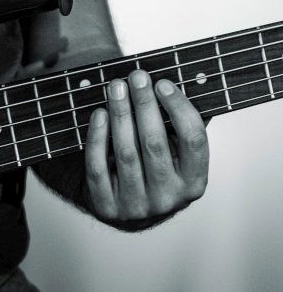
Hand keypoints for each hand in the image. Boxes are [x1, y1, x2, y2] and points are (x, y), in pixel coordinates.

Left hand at [85, 69, 208, 224]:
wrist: (131, 215)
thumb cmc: (157, 173)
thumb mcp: (179, 158)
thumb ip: (183, 128)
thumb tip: (185, 81)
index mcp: (194, 183)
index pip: (193, 140)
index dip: (179, 108)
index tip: (163, 83)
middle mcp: (168, 198)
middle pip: (154, 143)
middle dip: (144, 104)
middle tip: (136, 76)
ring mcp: (135, 205)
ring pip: (125, 153)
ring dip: (120, 114)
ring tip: (116, 88)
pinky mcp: (106, 206)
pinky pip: (98, 167)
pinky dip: (97, 138)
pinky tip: (99, 115)